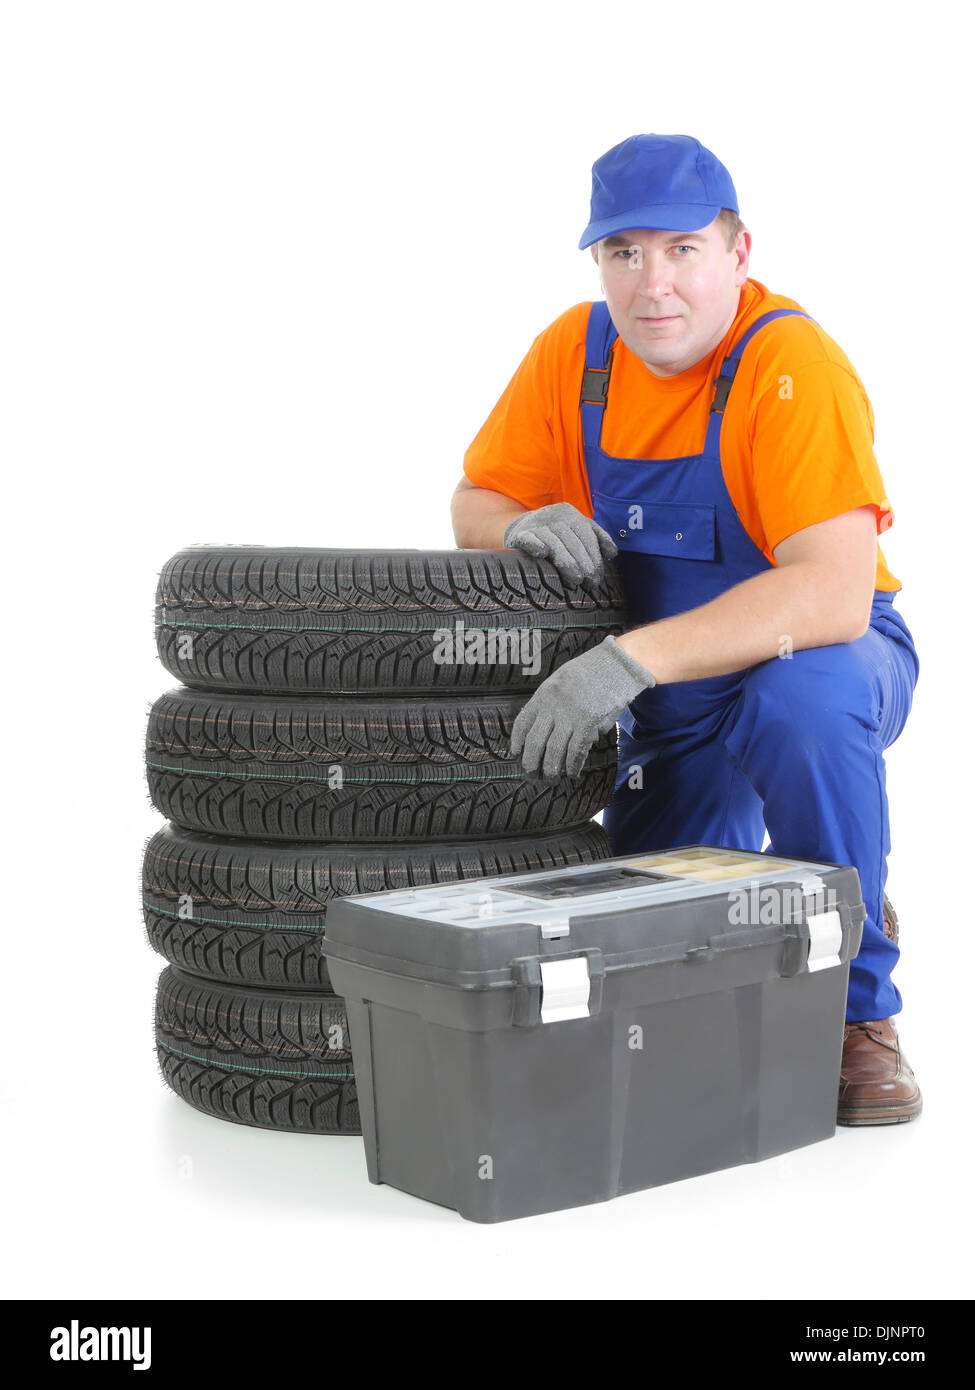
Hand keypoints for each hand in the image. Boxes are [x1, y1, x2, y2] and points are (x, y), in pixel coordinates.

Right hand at [503, 502, 617, 585]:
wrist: (520, 528)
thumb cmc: (554, 535)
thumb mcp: (576, 530)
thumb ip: (596, 538)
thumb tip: (612, 553)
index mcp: (569, 514)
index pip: (586, 535)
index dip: (594, 556)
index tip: (598, 576)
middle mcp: (553, 517)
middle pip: (572, 541)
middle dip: (584, 562)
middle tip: (590, 581)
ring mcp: (536, 525)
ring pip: (554, 543)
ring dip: (566, 561)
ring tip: (576, 579)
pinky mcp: (520, 535)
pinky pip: (529, 539)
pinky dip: (535, 544)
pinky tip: (542, 553)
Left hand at [510, 636, 654, 777]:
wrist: (617, 666)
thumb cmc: (591, 673)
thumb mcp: (561, 680)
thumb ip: (551, 703)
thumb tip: (547, 730)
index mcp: (543, 694)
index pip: (522, 723)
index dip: (517, 743)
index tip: (516, 754)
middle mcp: (553, 706)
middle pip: (534, 742)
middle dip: (530, 764)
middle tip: (531, 775)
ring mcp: (570, 716)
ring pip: (553, 751)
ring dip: (551, 770)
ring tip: (551, 779)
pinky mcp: (588, 724)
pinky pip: (576, 751)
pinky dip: (572, 766)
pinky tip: (572, 773)